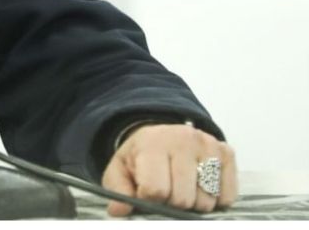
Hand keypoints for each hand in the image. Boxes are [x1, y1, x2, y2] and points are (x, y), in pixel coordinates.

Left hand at [101, 123, 237, 214]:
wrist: (161, 135)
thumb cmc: (140, 157)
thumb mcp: (120, 169)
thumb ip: (118, 190)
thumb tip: (119, 211)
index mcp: (153, 143)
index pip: (156, 189)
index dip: (150, 200)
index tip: (147, 194)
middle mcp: (184, 140)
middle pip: (183, 199)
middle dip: (172, 203)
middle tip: (166, 192)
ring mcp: (209, 145)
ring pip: (207, 200)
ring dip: (194, 204)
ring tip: (182, 188)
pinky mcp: (227, 153)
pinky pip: (227, 197)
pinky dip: (215, 201)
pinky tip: (200, 187)